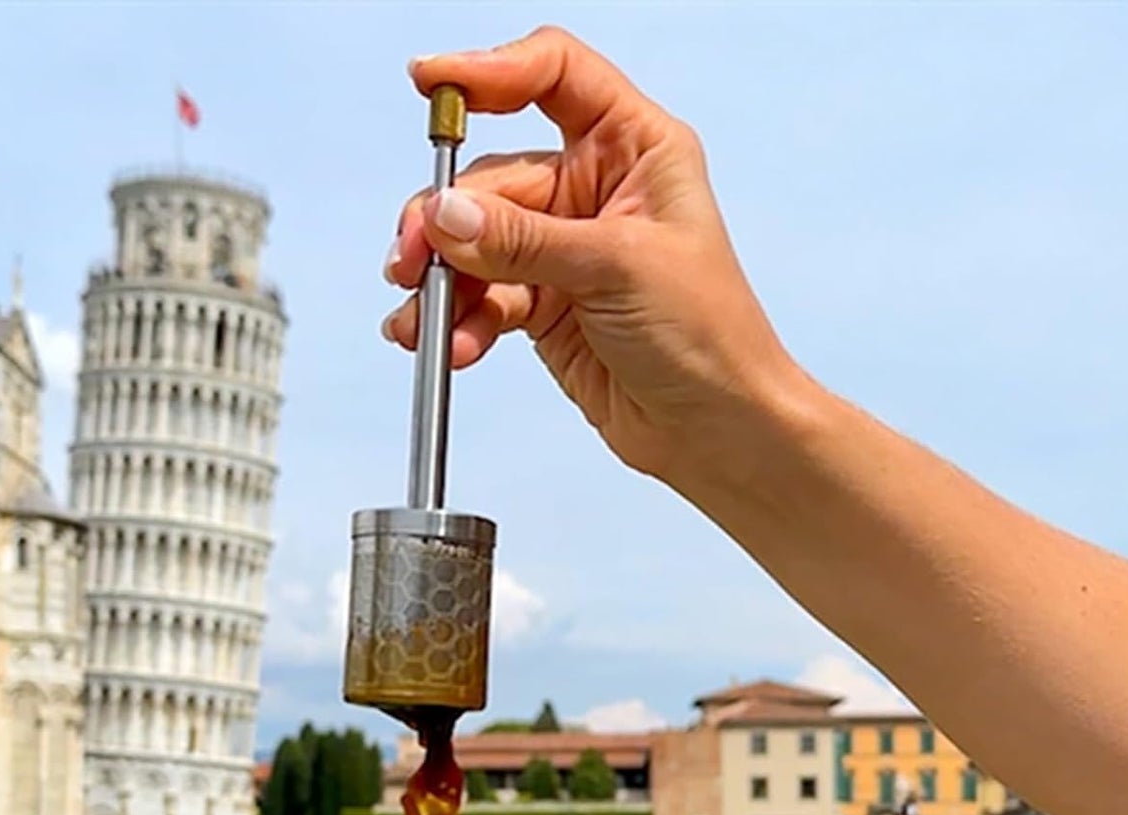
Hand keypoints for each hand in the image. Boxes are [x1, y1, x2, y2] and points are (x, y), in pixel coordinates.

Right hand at [382, 26, 799, 488]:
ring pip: (476, 243)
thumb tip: (446, 215)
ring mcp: (564, 249)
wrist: (714, 429)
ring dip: (444, 281)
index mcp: (634, 148)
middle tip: (413, 259)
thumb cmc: (708, 335)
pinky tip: (449, 343)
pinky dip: (459, 321)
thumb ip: (523, 240)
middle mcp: (595, 190)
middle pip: (494, 178)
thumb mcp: (615, 268)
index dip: (489, 72)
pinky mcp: (543, 306)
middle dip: (447, 220)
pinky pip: (481, 299)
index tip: (431, 85)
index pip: (554, 75)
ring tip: (425, 320)